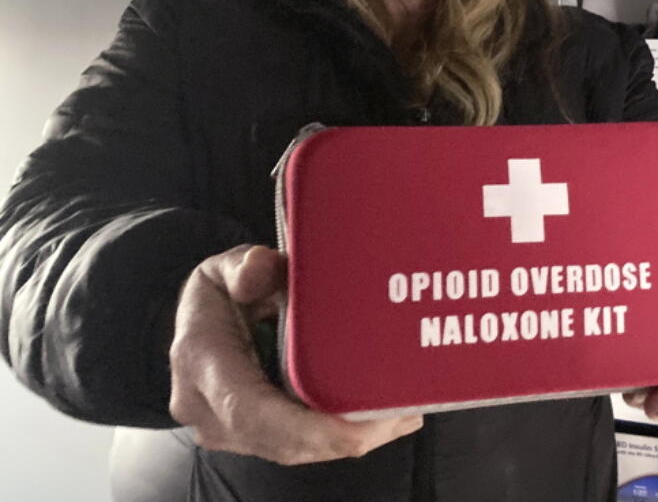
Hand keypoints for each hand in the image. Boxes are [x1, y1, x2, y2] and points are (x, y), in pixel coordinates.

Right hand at [169, 244, 422, 463]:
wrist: (195, 328)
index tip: (357, 428)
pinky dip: (341, 436)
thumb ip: (248, 265)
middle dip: (346, 435)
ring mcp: (228, 432)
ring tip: (403, 415)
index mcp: (202, 361)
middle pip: (283, 441)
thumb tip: (263, 268)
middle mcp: (208, 408)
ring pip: (295, 450)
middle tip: (402, 412)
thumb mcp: (227, 267)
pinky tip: (386, 422)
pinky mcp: (251, 439)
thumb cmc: (219, 296)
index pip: (251, 410)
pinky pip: (298, 446)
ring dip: (350, 438)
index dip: (306, 427)